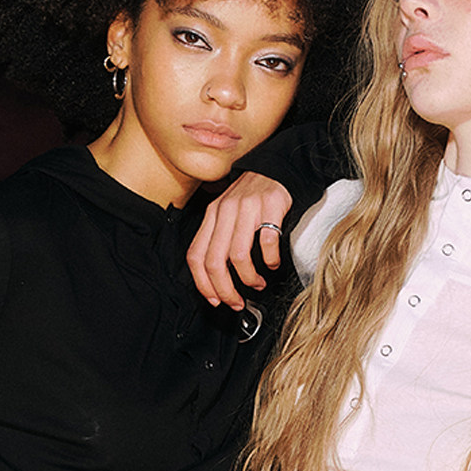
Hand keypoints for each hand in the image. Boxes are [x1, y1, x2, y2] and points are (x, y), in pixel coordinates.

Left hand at [187, 172, 292, 309]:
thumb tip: (217, 279)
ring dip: (249, 278)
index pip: (196, 256)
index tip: (214, 299)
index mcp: (211, 216)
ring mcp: (247, 208)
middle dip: (225, 290)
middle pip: (215, 262)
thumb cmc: (251, 198)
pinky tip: (273, 264)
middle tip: (236, 301)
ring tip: (257, 283)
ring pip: (238, 255)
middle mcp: (225, 212)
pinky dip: (270, 260)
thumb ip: (219, 240)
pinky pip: (267, 241)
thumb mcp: (226, 214)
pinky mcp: (270, 206)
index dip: (203, 284)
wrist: (275, 169)